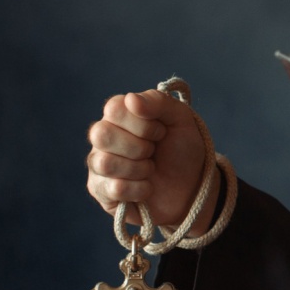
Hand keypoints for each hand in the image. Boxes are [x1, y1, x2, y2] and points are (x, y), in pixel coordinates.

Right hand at [85, 89, 219, 230]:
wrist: (191, 186)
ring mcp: (98, 164)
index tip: (161, 132)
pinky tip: (147, 187)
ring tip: (150, 169)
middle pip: (101, 135)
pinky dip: (139, 189)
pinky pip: (114, 189)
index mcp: (118, 113)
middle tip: (154, 152)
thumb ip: (157, 102)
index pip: (113, 109)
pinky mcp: (100, 191)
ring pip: (105, 163)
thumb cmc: (182, 148)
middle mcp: (102, 136)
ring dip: (139, 169)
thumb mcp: (179, 118)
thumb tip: (131, 99)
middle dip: (139, 147)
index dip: (142, 124)